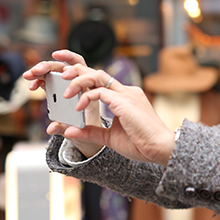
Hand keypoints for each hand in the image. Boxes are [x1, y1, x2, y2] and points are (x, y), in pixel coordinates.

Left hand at [25, 51, 174, 165]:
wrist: (159, 149)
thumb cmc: (140, 144)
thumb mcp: (109, 139)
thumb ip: (90, 132)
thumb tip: (69, 131)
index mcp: (125, 98)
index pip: (101, 82)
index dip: (84, 78)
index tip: (66, 78)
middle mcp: (126, 92)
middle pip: (98, 73)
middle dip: (77, 69)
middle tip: (59, 73)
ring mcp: (127, 94)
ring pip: (98, 77)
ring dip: (78, 80)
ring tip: (65, 91)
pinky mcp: (124, 102)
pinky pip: (100, 92)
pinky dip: (86, 97)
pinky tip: (78, 108)